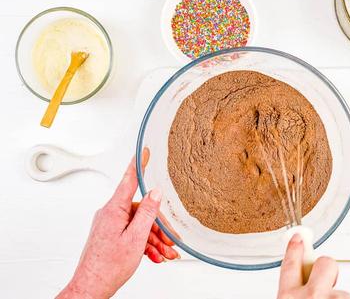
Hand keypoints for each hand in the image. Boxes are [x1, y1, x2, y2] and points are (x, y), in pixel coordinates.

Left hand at [57, 148, 178, 298]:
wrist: (91, 287)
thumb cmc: (107, 267)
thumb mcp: (135, 239)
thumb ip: (147, 213)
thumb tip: (155, 193)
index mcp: (114, 210)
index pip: (129, 180)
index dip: (138, 164)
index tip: (144, 151)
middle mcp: (111, 214)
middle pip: (141, 210)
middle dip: (158, 226)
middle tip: (171, 240)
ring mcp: (111, 225)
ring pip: (139, 224)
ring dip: (154, 239)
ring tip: (165, 253)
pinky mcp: (111, 235)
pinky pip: (133, 233)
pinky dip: (145, 244)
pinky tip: (154, 255)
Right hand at [277, 234, 349, 298]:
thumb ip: (294, 294)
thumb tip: (302, 284)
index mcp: (288, 297)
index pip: (290, 264)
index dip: (295, 249)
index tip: (298, 238)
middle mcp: (310, 296)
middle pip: (324, 262)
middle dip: (327, 266)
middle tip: (327, 279)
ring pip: (342, 289)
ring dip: (338, 298)